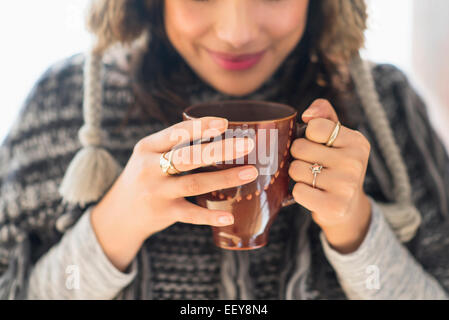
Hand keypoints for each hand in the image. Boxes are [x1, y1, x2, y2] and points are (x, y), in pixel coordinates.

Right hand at [91, 117, 257, 270]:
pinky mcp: (163, 213)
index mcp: (147, 147)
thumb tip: (221, 134)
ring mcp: (156, 192)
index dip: (201, 126)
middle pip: (188, 157)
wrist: (119, 213)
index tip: (226, 123)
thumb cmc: (145, 177)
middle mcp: (149, 168)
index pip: (176, 133)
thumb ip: (176, 146)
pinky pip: (190, 214)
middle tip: (247, 145)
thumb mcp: (150, 156)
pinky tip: (228, 215)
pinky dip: (210, 216)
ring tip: (250, 173)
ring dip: (224, 178)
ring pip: (194, 183)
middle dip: (220, 150)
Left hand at [289, 99, 371, 253]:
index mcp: (356, 141)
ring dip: (297, 175)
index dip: (307, 135)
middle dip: (298, 156)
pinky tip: (313, 193)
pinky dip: (299, 192)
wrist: (347, 206)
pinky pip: (298, 191)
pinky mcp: (335, 206)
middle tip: (312, 164)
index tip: (317, 144)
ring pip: (295, 170)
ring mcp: (346, 186)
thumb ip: (322, 115)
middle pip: (299, 148)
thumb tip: (307, 114)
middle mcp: (355, 162)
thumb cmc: (335, 165)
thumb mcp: (335, 136)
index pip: (314, 126)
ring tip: (313, 178)